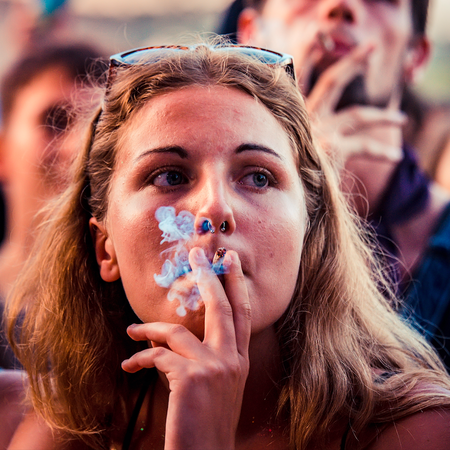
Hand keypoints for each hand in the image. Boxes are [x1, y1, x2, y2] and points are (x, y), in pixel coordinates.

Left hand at [121, 248, 250, 449]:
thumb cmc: (206, 422)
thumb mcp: (215, 386)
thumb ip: (204, 357)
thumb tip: (173, 336)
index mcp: (240, 361)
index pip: (242, 314)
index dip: (236, 284)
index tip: (228, 260)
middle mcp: (232, 360)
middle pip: (222, 307)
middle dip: (209, 275)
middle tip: (198, 251)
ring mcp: (214, 367)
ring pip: (177, 331)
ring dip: (149, 328)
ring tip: (132, 330)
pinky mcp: (191, 378)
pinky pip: (157, 356)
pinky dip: (139, 358)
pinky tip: (129, 364)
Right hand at [304, 43, 405, 168]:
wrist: (286, 194)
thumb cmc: (292, 175)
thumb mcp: (294, 148)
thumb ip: (305, 132)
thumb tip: (322, 126)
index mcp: (295, 117)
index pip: (310, 84)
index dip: (326, 65)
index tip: (342, 56)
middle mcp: (305, 119)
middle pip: (332, 82)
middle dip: (353, 61)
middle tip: (372, 46)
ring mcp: (318, 132)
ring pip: (358, 114)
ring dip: (384, 116)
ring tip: (401, 119)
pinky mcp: (331, 148)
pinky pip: (365, 145)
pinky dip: (382, 152)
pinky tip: (396, 156)